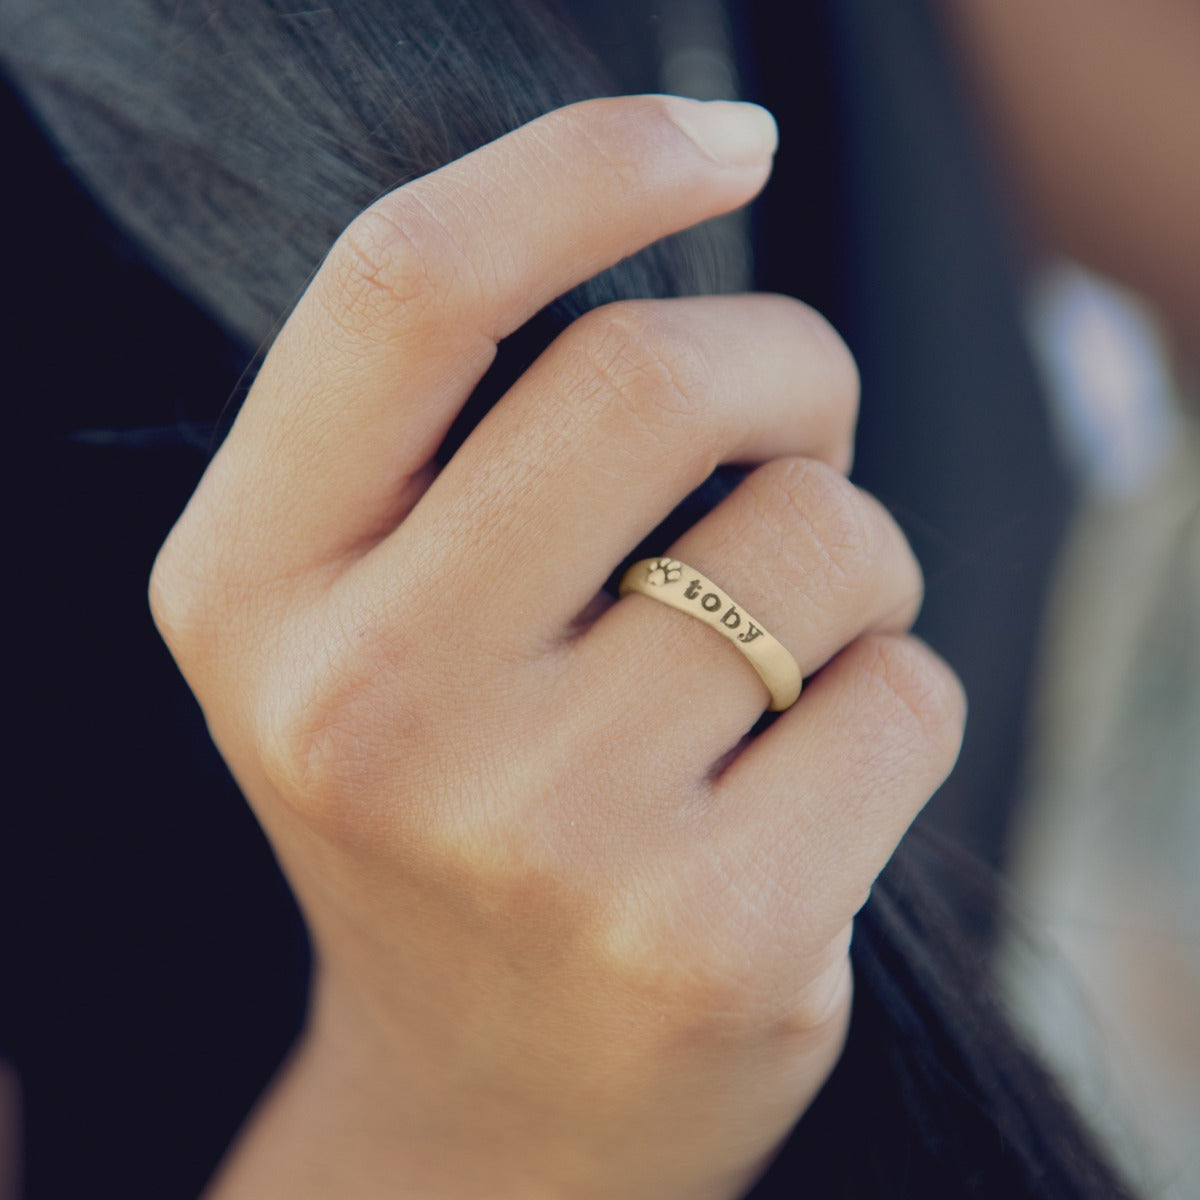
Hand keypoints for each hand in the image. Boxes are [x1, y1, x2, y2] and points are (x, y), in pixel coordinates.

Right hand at [150, 95, 964, 1199]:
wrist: (493, 1089)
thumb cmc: (455, 801)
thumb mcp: (374, 610)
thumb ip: (468, 419)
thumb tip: (684, 191)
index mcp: (253, 587)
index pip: (408, 285)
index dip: (584, 161)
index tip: (727, 139)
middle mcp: (363, 705)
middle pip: (650, 377)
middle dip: (787, 366)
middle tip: (798, 429)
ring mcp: (532, 833)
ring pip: (823, 536)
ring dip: (853, 554)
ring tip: (780, 649)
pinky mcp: (706, 935)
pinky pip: (908, 693)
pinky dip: (896, 696)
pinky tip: (804, 786)